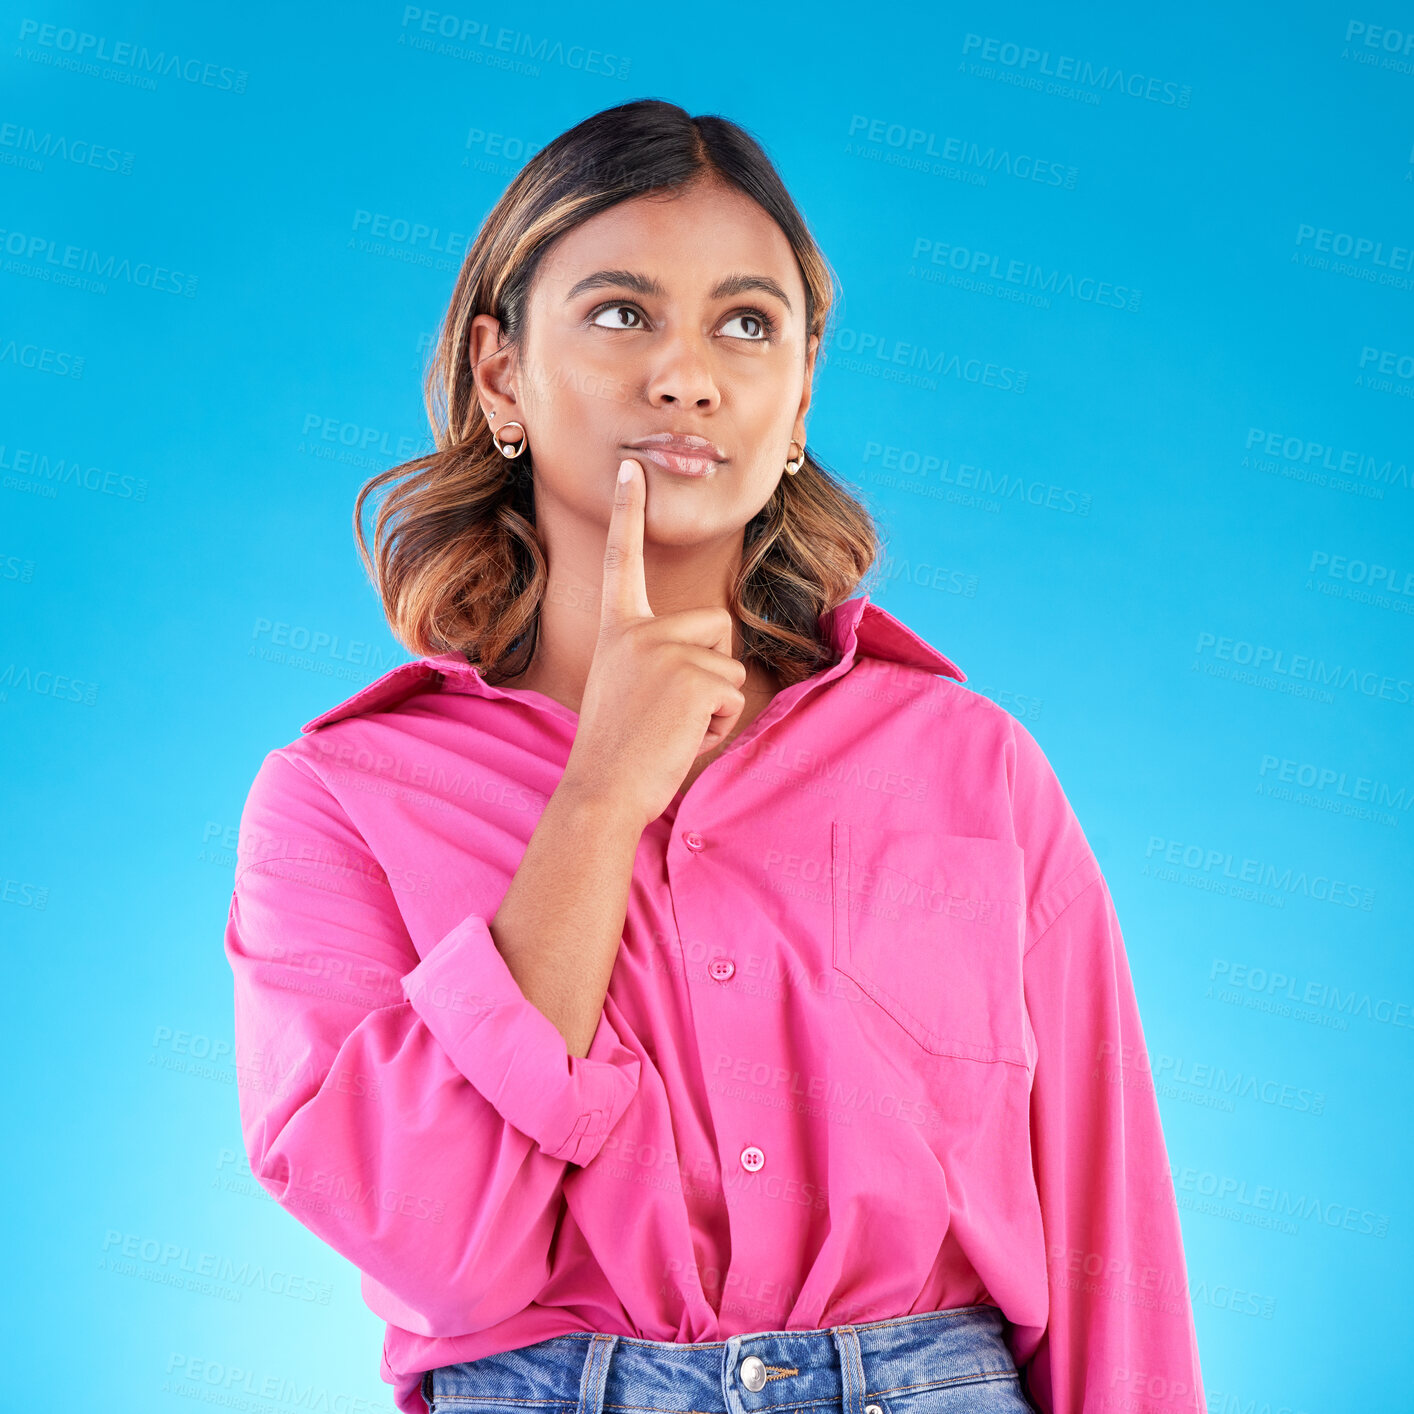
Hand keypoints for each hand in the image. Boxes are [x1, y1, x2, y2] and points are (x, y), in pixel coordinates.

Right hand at [559, 457, 748, 832]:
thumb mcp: (625, 686)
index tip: (631, 469)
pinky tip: (680, 738)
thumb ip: (654, 657)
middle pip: (714, 624)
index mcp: (617, 629)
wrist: (602, 789)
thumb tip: (705, 660)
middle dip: (710, 668)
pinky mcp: (693, 676)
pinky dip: (717, 724)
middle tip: (667, 711)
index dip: (628, 512)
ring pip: (728, 664)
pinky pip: (733, 695)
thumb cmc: (618, 749)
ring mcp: (665, 650)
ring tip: (671, 727)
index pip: (624, 560)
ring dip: (714, 702)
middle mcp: (638, 630)